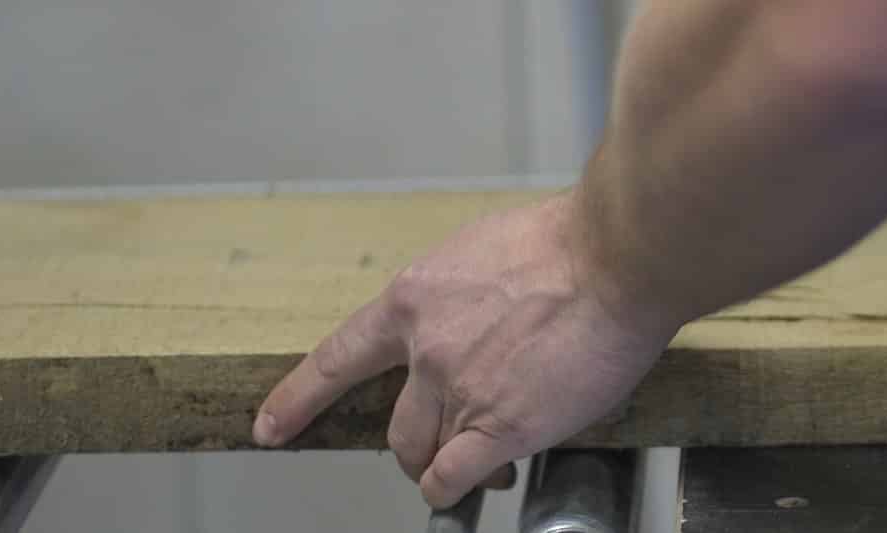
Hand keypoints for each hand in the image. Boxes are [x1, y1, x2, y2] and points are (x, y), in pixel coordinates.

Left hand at [251, 192, 680, 507]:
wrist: (615, 257)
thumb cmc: (571, 243)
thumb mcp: (485, 250)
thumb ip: (462, 295)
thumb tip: (470, 319)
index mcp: (415, 299)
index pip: (340, 357)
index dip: (300, 397)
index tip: (271, 425)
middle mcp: (427, 350)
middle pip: (397, 425)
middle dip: (417, 444)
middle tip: (446, 446)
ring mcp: (461, 391)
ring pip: (427, 453)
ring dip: (450, 464)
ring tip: (488, 463)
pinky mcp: (502, 426)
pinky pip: (456, 477)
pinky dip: (459, 487)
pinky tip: (484, 480)